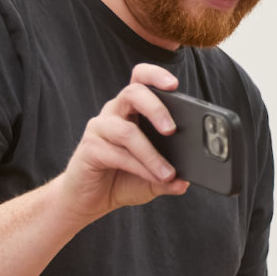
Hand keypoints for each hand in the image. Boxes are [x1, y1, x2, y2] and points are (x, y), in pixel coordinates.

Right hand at [56, 63, 189, 222]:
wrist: (90, 200)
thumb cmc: (122, 180)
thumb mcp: (154, 179)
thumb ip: (170, 177)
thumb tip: (187, 181)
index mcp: (132, 110)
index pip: (140, 78)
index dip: (155, 75)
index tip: (174, 84)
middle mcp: (115, 112)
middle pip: (133, 92)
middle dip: (156, 108)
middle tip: (172, 130)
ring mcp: (100, 128)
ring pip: (127, 131)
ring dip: (152, 154)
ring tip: (168, 173)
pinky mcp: (90, 147)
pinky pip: (118, 153)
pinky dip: (141, 167)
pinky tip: (154, 178)